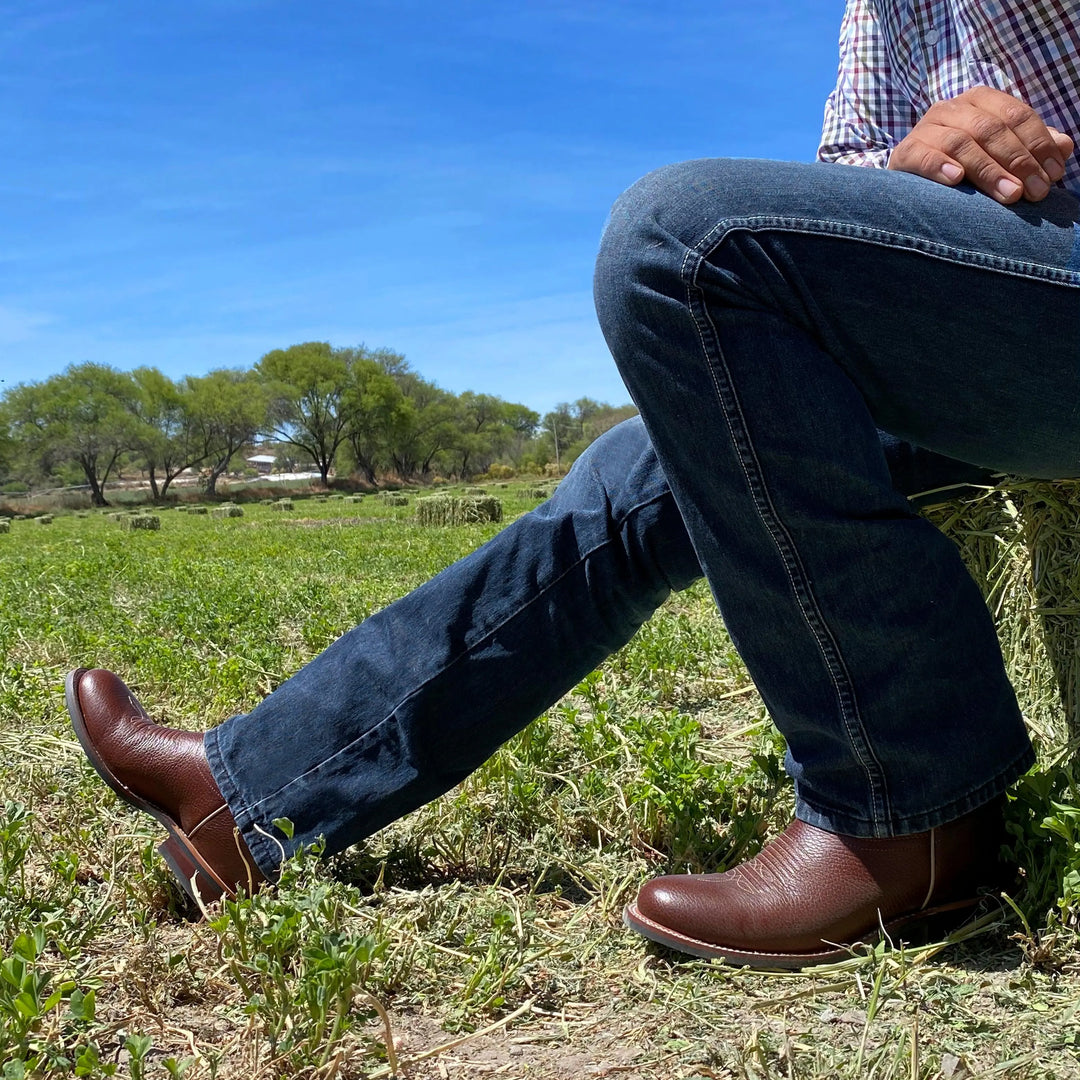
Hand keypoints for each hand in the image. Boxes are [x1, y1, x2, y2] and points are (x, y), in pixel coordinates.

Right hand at [887, 86, 1073, 203]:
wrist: (909, 181)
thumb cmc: (961, 166)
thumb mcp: (999, 154)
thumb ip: (1031, 148)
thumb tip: (1066, 146)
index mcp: (980, 100)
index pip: (1016, 116)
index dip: (1038, 144)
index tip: (1054, 174)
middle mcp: (952, 107)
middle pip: (990, 129)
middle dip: (1017, 161)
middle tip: (1035, 192)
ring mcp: (926, 127)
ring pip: (961, 142)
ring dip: (988, 171)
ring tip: (1009, 195)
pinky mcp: (905, 151)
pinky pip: (924, 154)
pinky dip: (940, 166)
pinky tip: (956, 179)